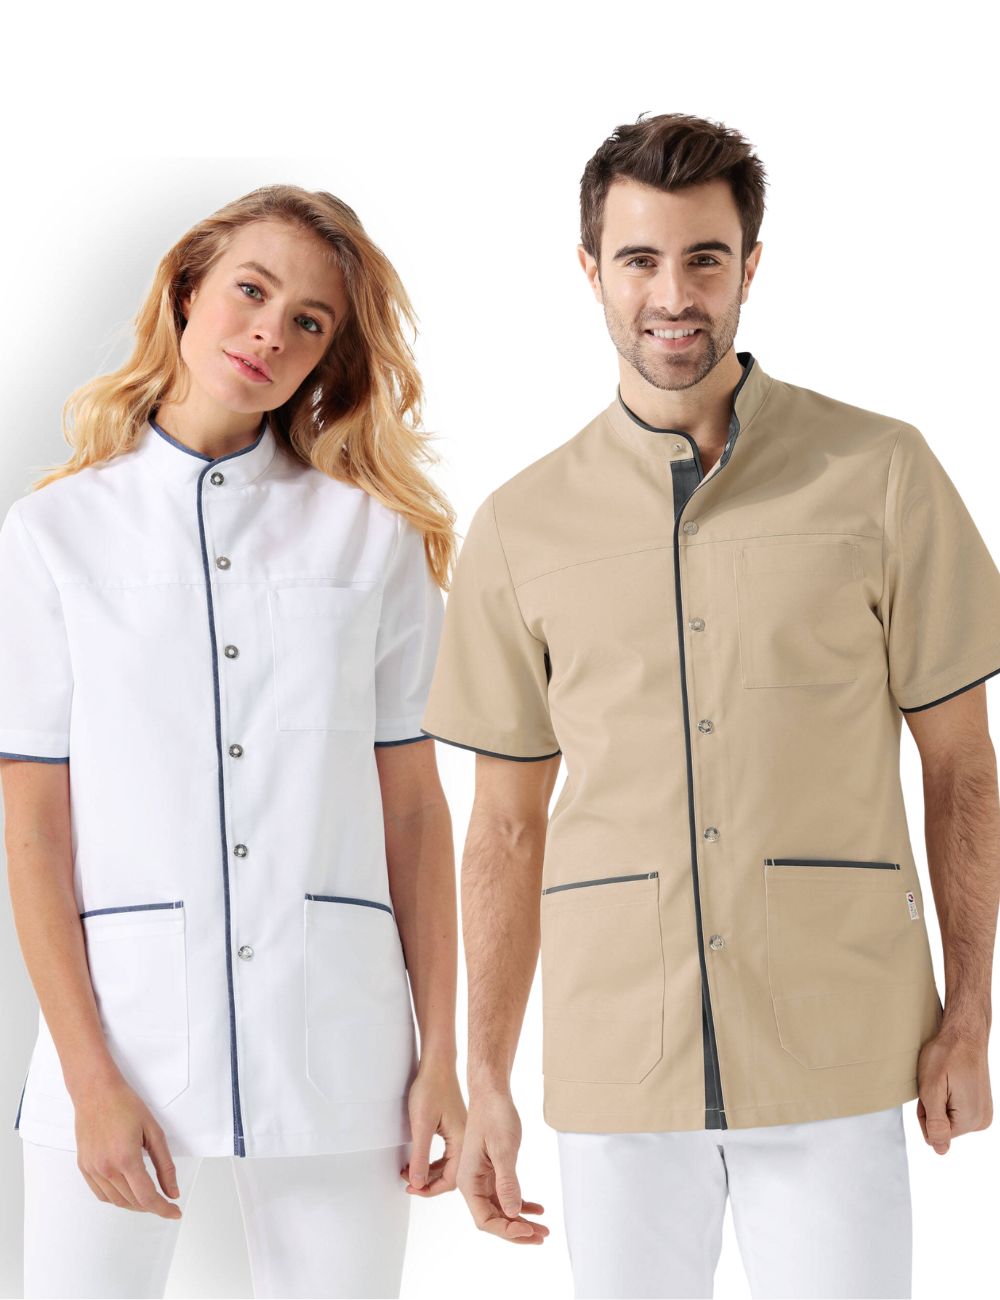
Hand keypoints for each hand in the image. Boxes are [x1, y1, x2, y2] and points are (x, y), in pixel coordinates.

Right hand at [73, 1074, 181, 1215]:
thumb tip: (172, 1191)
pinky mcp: (84, 1167)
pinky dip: (116, 1198)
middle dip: (152, 1206)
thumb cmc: (125, 1105)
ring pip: (116, 1201)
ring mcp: (92, 1169)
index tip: (175, 1212)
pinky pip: (101, 1194)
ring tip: (149, 1197)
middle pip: (132, 1202)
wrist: (96, 1092)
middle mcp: (107, 1168)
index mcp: (126, 1159)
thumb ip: (165, 1164)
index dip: (163, 1209)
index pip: (147, 1197)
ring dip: (135, 1204)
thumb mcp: (154, 1131)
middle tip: (166, 1201)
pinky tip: (127, 1191)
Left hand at [402, 1055, 466, 1195]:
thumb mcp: (421, 1126)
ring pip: (448, 1165)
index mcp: (463, 1141)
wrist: (437, 1064)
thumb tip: (418, 1184)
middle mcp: (466, 1140)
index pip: (451, 1180)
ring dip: (429, 1173)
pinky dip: (432, 1162)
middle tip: (408, 1182)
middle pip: (451, 1175)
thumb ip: (420, 1157)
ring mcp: (462, 1134)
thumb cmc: (430, 1088)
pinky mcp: (455, 1128)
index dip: (430, 1189)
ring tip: (410, 1172)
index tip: (412, 1188)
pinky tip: (419, 1160)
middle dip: (429, 1183)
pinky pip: (447, 1154)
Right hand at [456, 1090, 548, 1243]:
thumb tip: (513, 1213)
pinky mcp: (492, 1170)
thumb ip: (507, 1182)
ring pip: (501, 1208)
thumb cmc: (494, 1115)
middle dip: (517, 1231)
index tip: (529, 1230)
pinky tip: (536, 1208)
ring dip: (520, 1220)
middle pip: (493, 1218)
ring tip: (543, 1229)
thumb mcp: (503, 1149)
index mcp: (468, 1180)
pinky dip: (521, 1203)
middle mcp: (472, 1183)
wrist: (491, 1093)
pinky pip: (505, 1194)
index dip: (507, 1230)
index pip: (485, 1219)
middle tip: (541, 1236)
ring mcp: (482, 1177)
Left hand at [916, 1024, 992, 1153]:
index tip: (931, 1090)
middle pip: (943, 1128)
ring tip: (944, 1080)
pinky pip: (956, 1111)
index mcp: (970, 1120)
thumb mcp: (931, 1089)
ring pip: (948, 1119)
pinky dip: (948, 1098)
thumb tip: (940, 1151)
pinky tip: (951, 1082)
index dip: (925, 1112)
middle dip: (932, 1108)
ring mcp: (983, 1113)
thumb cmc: (946, 1056)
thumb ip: (935, 1123)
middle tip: (936, 1083)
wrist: (964, 1034)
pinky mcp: (980, 1105)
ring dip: (939, 1102)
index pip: (934, 1135)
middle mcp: (981, 1121)